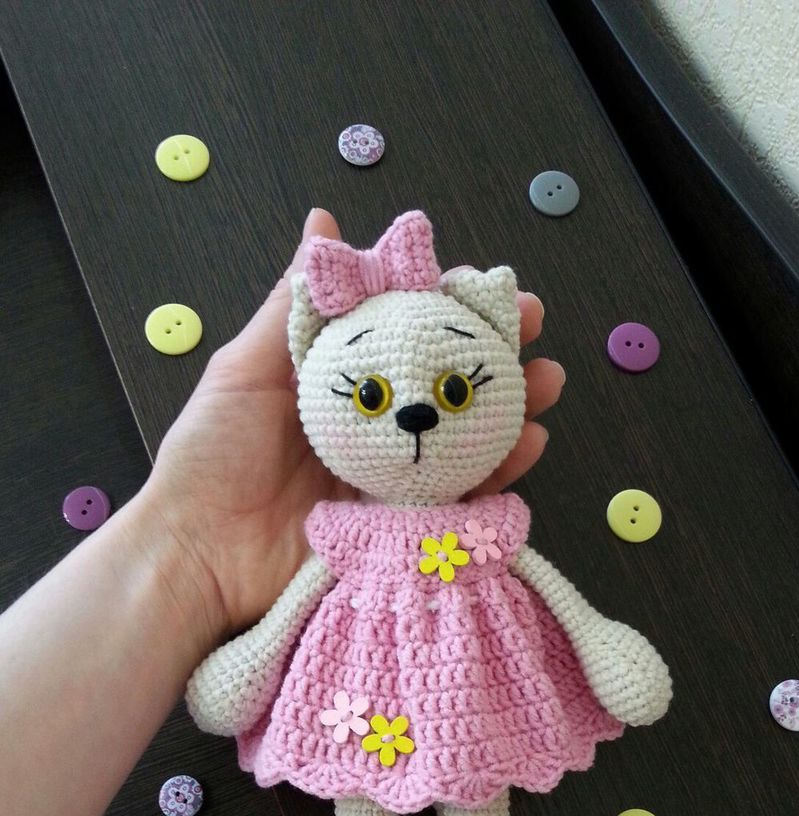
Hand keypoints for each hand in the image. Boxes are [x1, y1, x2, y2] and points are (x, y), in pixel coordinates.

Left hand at [143, 208, 565, 641]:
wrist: (199, 558)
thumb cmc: (210, 458)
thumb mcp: (244, 371)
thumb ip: (294, 308)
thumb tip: (324, 222)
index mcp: (339, 386)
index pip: (406, 334)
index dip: (450, 307)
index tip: (491, 283)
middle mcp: (372, 427)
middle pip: (446, 385)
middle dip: (498, 355)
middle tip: (534, 330)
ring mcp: (392, 478)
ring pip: (467, 439)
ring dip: (514, 409)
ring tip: (547, 383)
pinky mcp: (404, 528)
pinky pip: (463, 499)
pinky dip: (501, 472)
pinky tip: (531, 443)